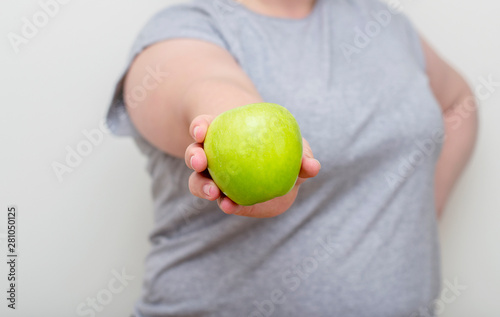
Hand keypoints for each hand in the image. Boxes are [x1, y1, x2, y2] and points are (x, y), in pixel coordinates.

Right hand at [184, 114, 320, 217]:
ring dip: (202, 186)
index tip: (200, 130)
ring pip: (199, 181)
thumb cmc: (285, 152)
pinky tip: (229, 206)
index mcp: (222, 134)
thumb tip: (312, 166)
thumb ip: (302, 158)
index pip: (204, 126)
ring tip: (213, 192)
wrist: (280, 175)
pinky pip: (220, 200)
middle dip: (194, 156)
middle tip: (201, 161)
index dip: (199, 126)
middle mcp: (213, 155)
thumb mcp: (295, 149)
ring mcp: (214, 178)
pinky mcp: (223, 198)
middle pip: (195, 153)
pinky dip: (225, 203)